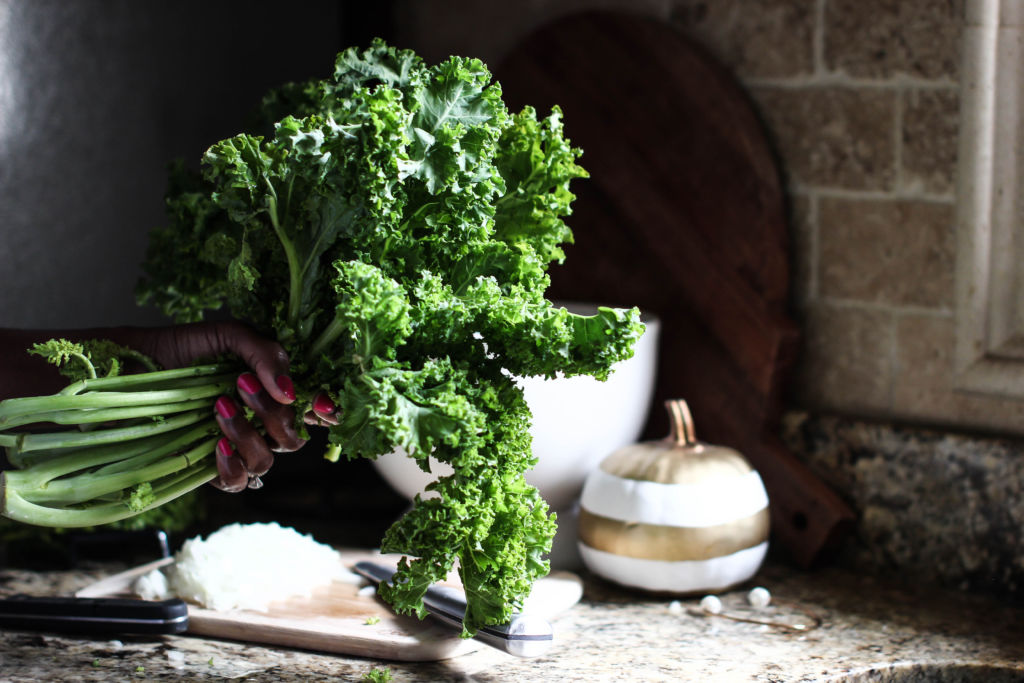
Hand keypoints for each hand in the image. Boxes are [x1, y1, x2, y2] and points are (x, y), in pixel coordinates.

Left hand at [121, 321, 338, 491]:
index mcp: (273, 391)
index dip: (325, 411)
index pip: (314, 408)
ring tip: (219, 407)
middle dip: (274, 414)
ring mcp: (236, 447)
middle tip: (241, 383)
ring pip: (267, 460)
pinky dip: (232, 466)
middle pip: (294, 437)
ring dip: (248, 434)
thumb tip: (289, 393)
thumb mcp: (229, 335)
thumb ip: (267, 354)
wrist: (131, 364)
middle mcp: (260, 422)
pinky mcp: (209, 468)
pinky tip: (215, 444)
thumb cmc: (181, 347)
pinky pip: (239, 483)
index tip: (321, 405)